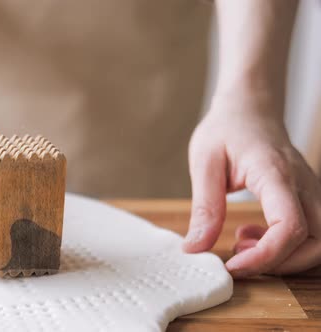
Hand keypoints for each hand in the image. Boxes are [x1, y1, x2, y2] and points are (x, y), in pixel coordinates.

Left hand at [183, 90, 320, 277]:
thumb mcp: (204, 163)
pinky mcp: (305, 198)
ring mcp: (309, 192)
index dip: (265, 256)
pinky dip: (285, 247)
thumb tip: (195, 248)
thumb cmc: (226, 129)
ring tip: (241, 243)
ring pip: (319, 243)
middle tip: (236, 259)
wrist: (249, 107)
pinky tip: (250, 234)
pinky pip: (309, 234)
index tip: (232, 265)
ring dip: (284, 258)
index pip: (290, 226)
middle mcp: (303, 185)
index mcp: (276, 174)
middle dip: (279, 264)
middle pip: (316, 243)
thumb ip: (204, 207)